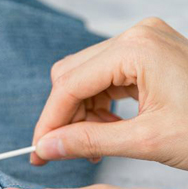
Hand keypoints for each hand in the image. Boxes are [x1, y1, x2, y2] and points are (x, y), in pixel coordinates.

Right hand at [30, 17, 187, 170]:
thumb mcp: (148, 142)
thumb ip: (89, 142)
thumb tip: (45, 148)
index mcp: (136, 49)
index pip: (70, 83)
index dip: (50, 120)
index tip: (38, 151)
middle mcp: (137, 36)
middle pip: (73, 75)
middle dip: (64, 115)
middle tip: (60, 152)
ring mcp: (145, 41)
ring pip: (87, 77)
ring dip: (82, 112)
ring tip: (93, 146)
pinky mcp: (150, 53)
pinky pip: (108, 77)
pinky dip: (101, 105)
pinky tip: (109, 129)